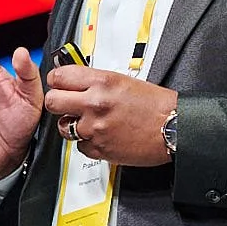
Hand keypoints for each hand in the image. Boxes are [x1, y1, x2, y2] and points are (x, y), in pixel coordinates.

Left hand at [44, 66, 177, 167]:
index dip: (57, 81)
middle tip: (66, 104)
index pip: (59, 76)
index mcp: (102, 82)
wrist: (174, 128)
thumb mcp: (124, 80)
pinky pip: (79, 146)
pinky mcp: (99, 149)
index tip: (60, 84)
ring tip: (87, 122)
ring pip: (63, 127)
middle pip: (53, 101)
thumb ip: (96, 81)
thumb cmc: (156, 105)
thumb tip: (76, 80)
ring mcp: (95, 128)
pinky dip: (87, 143)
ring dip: (72, 125)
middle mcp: (95, 104)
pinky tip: (101, 136)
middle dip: (58, 102)